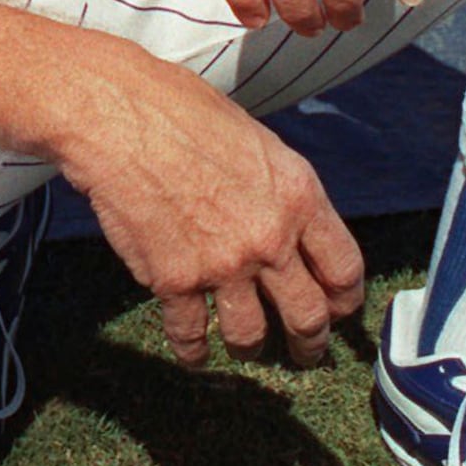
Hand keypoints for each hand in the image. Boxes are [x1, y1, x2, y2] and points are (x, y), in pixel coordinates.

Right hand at [62, 53, 365, 366]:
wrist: (119, 115)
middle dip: (310, 343)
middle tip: (306, 351)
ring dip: (251, 349)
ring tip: (246, 349)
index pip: (344, 268)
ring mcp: (222, 264)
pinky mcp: (173, 280)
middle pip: (308, 316)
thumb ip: (280, 192)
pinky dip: (193, 352)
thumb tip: (289, 226)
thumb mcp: (258, 142)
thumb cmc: (183, 111)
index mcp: (298, 195)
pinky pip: (191, 335)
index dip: (345, 299)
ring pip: (251, 337)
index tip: (339, 310)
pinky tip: (194, 354)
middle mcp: (269, 238)